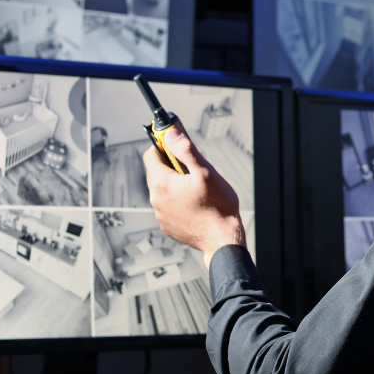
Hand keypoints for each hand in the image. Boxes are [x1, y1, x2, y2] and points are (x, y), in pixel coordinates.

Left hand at [143, 127, 246, 271]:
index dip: (163, 146)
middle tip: (192, 168)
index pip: (150, 155)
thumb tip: (171, 134)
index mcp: (162, 183)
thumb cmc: (217, 207)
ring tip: (197, 188)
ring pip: (163, 189)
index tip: (175, 144)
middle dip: (171, 166)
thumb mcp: (205, 171)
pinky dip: (177, 201)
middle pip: (156, 172)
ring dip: (175, 184)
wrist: (222, 238)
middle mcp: (156, 199)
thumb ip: (185, 150)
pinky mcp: (167, 225)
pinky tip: (194, 203)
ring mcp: (160, 214)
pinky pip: (167, 205)